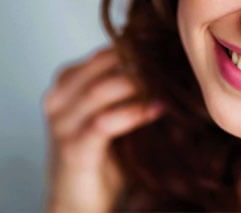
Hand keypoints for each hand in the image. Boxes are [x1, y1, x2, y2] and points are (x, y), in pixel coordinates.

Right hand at [43, 48, 163, 212]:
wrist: (79, 199)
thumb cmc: (103, 152)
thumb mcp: (113, 110)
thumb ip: (126, 86)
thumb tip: (166, 62)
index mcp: (67, 83)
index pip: (105, 53)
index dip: (139, 50)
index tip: (170, 52)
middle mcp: (59, 98)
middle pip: (103, 65)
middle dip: (141, 64)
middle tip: (174, 65)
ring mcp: (61, 123)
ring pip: (102, 89)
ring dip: (140, 85)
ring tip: (169, 85)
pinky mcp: (72, 149)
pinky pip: (105, 123)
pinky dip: (134, 113)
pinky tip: (158, 109)